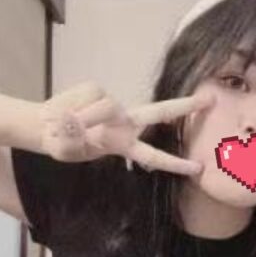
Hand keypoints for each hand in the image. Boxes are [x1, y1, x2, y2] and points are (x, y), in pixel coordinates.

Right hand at [39, 81, 213, 175]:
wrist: (45, 126)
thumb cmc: (62, 144)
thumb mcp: (67, 149)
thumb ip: (72, 138)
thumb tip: (76, 123)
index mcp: (123, 144)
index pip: (153, 154)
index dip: (175, 162)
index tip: (198, 168)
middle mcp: (124, 122)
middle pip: (159, 112)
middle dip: (184, 107)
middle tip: (210, 101)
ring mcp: (111, 104)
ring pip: (106, 107)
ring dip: (84, 119)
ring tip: (66, 126)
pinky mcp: (96, 88)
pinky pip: (87, 99)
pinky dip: (73, 109)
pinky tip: (63, 114)